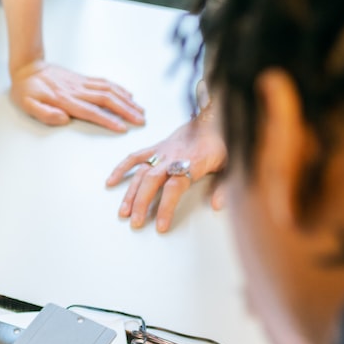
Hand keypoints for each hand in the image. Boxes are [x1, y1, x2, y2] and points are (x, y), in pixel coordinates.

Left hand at [9, 61, 144, 131]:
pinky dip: (118, 88)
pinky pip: (104, 82)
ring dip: (126, 100)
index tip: (123, 128)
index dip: (108, 120)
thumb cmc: (25, 90)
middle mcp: (76, 90)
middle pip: (106, 100)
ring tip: (140, 110)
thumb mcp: (27, 105)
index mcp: (64, 100)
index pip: (91, 112)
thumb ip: (45, 113)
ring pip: (109, 90)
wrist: (27, 67)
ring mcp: (81, 83)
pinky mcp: (82, 79)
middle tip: (141, 120)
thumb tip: (64, 119)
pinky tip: (128, 95)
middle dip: (126, 111)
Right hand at [105, 113, 226, 231]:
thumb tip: (217, 206)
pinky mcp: (155, 148)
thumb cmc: (222, 144)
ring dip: (131, 192)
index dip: (165, 207)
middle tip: (136, 222)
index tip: (160, 225)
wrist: (213, 118)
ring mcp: (161, 152)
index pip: (174, 188)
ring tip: (123, 212)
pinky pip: (134, 157)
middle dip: (141, 203)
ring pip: (141, 173)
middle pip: (152, 181)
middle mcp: (172, 157)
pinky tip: (111, 181)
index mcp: (192, 163)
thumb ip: (224, 186)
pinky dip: (121, 168)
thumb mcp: (231, 164)